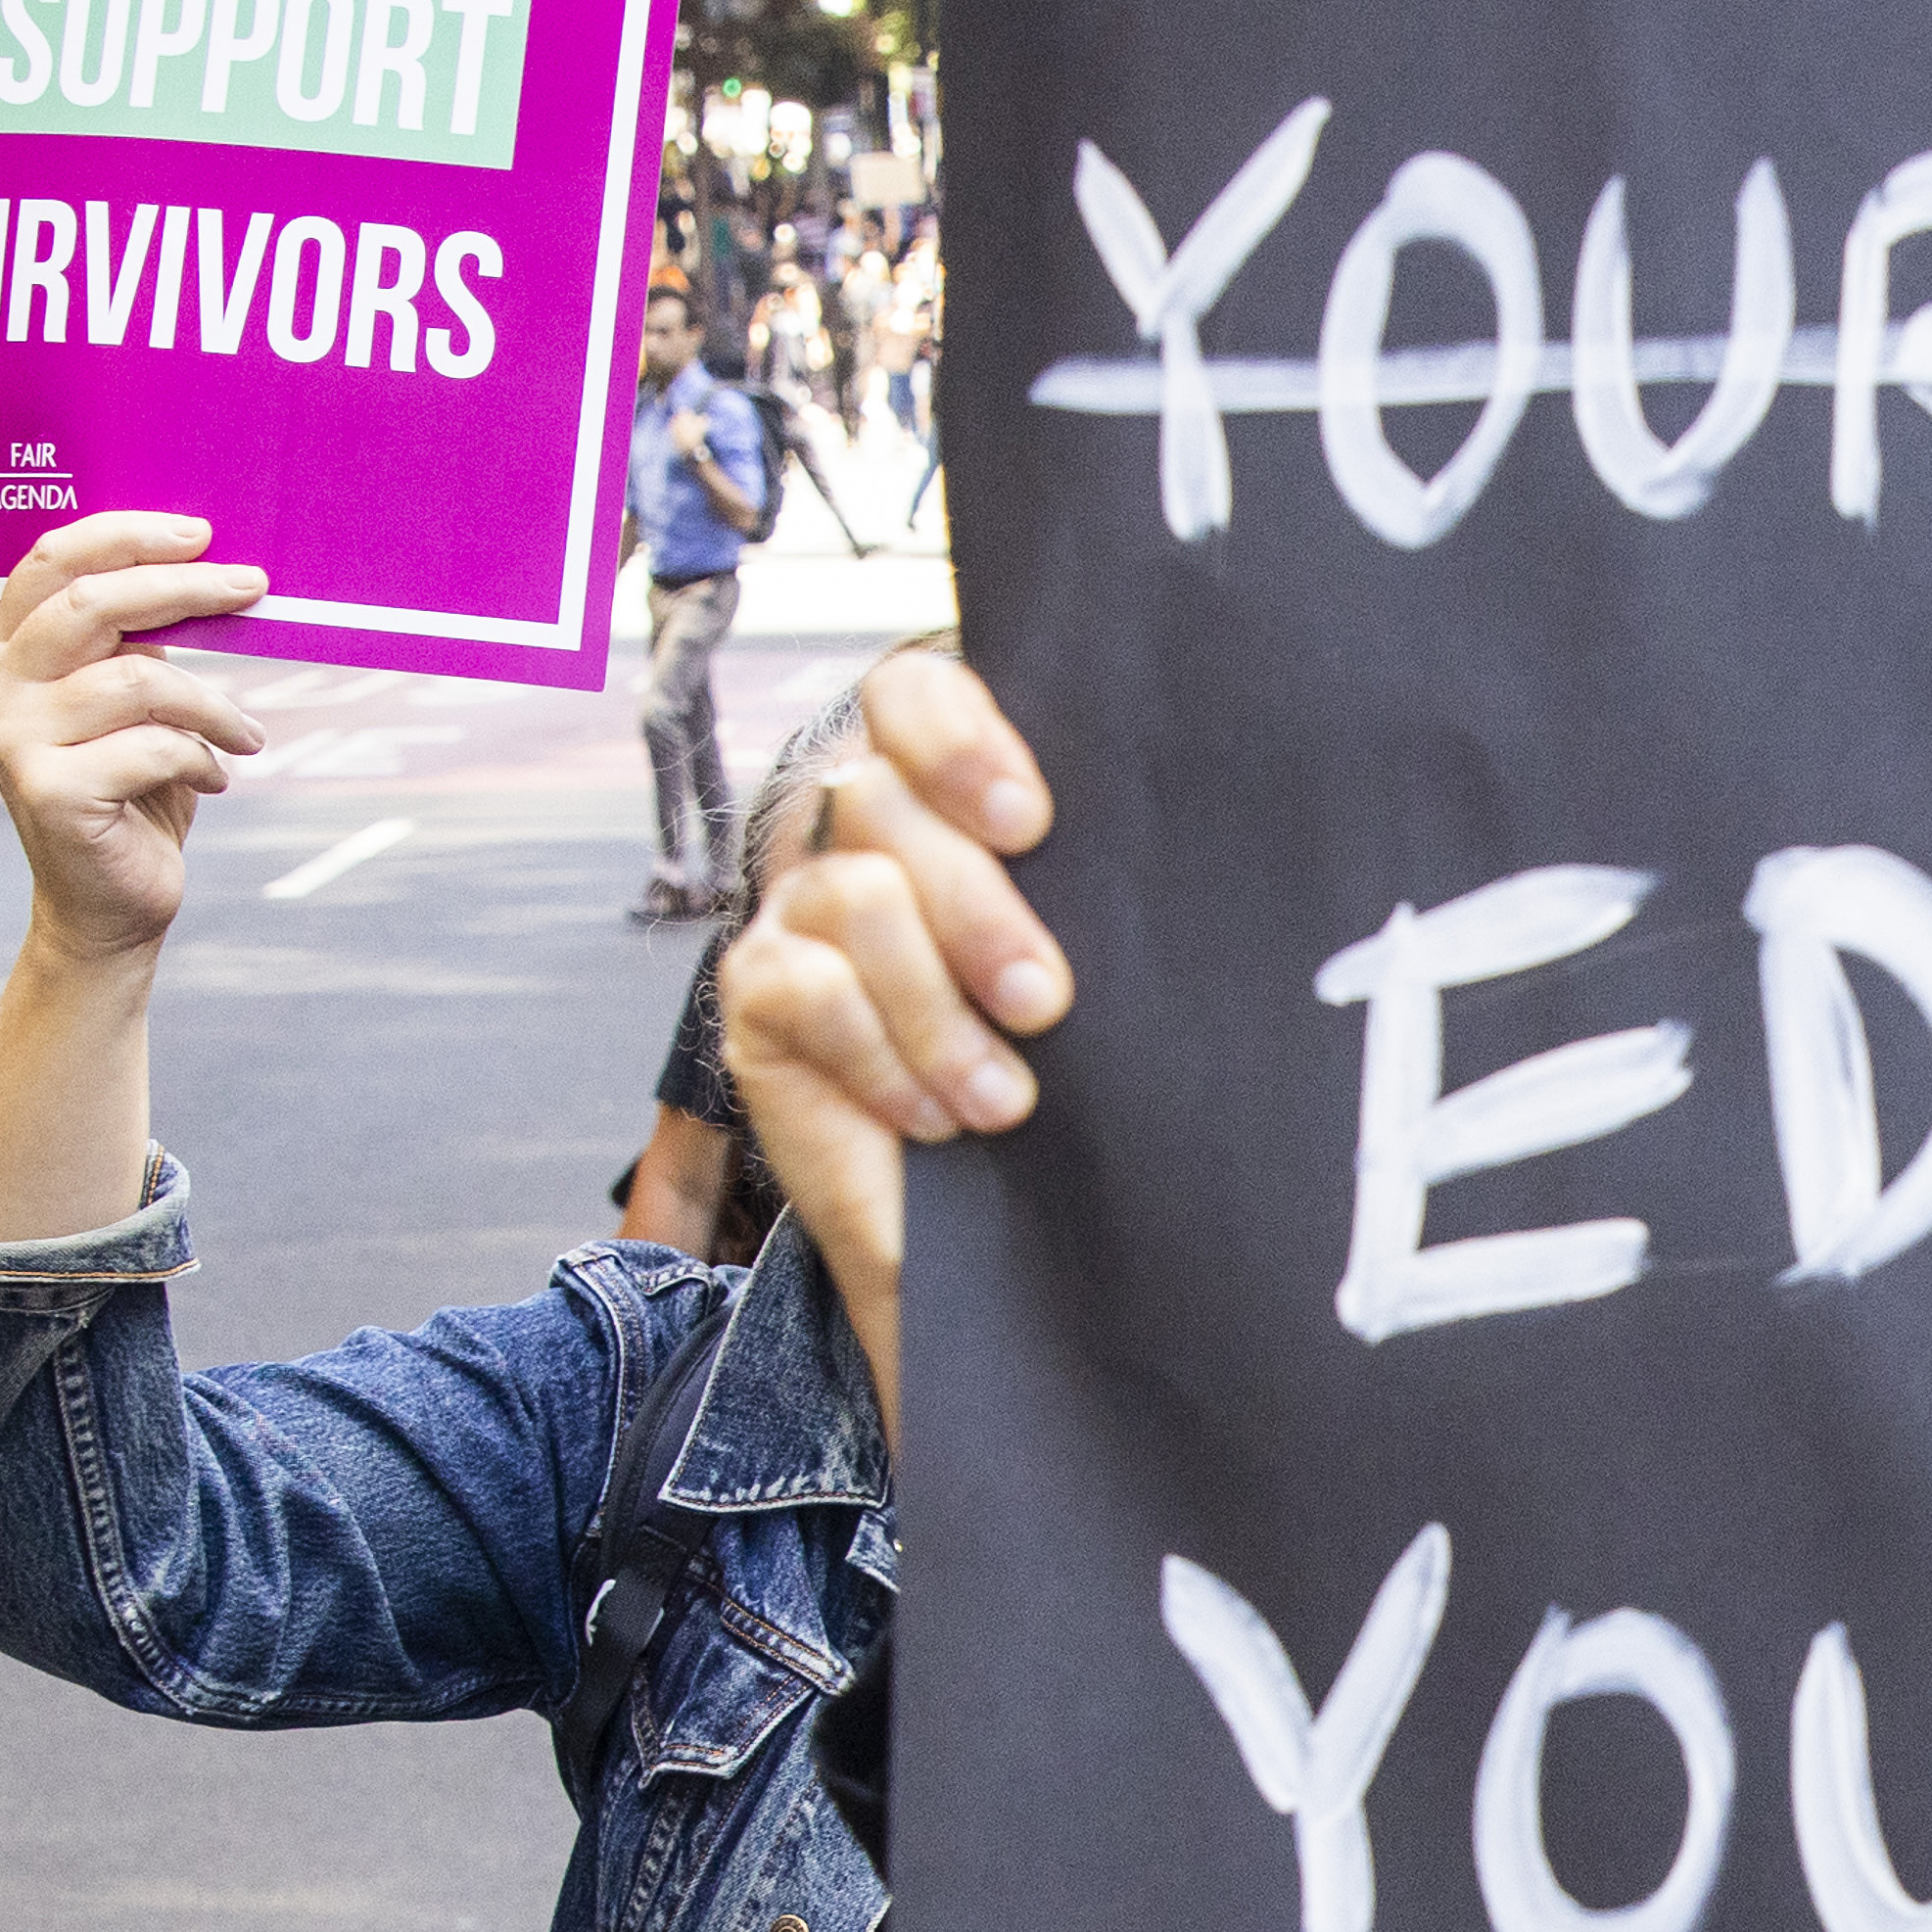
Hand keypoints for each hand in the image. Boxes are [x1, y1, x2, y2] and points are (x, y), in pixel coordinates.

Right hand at [0, 514, 276, 961]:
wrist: (107, 905)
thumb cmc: (130, 793)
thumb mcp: (130, 705)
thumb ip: (138, 644)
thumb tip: (207, 571)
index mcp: (8, 651)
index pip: (52, 561)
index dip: (127, 536)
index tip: (201, 533)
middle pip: (92, 602)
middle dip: (182, 587)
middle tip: (252, 586)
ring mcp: (16, 738)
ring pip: (139, 679)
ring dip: (214, 704)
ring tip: (245, 735)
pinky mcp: (52, 791)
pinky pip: (155, 747)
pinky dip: (204, 760)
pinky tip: (215, 779)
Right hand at [723, 654, 1070, 1385]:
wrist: (1011, 1235)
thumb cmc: (1079, 1081)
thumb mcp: (1107, 972)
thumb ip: (1104, 886)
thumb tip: (1173, 849)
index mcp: (947, 800)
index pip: (911, 695)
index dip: (956, 738)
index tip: (1031, 821)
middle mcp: (860, 835)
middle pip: (885, 800)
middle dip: (979, 912)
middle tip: (1045, 1003)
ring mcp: (801, 908)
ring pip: (856, 895)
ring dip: (939, 1012)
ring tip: (1003, 1101)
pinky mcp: (759, 993)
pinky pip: (808, 987)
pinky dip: (882, 1060)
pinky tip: (932, 1118)